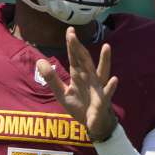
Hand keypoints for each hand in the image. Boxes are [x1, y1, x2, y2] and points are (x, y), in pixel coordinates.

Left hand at [36, 27, 118, 141]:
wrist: (93, 123)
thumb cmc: (79, 106)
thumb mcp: (62, 93)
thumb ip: (51, 78)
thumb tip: (40, 61)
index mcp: (79, 75)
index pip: (74, 57)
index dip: (71, 45)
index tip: (69, 31)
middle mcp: (89, 78)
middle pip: (84, 60)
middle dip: (79, 48)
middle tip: (72, 34)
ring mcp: (98, 88)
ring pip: (101, 72)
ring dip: (104, 60)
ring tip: (106, 47)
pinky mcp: (103, 101)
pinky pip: (107, 93)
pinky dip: (111, 87)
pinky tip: (115, 80)